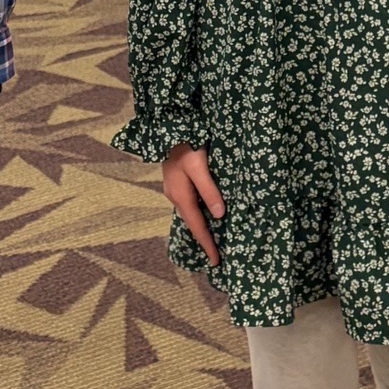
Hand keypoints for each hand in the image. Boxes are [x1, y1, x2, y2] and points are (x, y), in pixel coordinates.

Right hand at [162, 143, 222, 264]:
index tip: (216, 261)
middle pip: (192, 223)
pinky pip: (188, 205)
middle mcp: (175, 196)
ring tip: (211, 240)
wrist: (169, 127)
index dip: (207, 244)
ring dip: (200, 228)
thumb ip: (209, 190)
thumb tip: (219, 215)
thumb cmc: (186, 145)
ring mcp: (174, 190)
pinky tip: (204, 216)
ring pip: (190, 214)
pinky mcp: (176, 182)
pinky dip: (197, 215)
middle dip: (204, 240)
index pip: (197, 226)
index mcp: (181, 196)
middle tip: (216, 256)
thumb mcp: (199, 166)